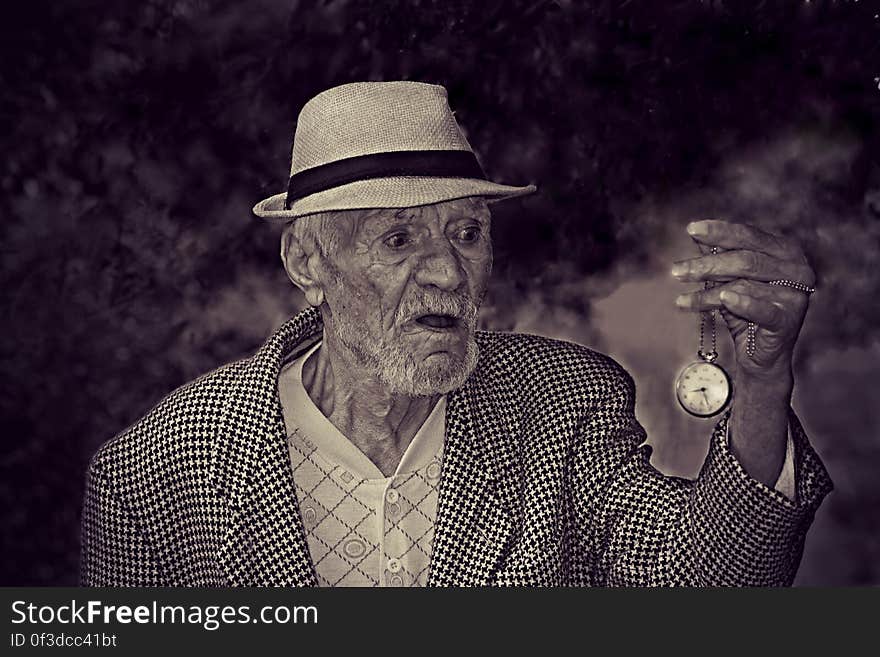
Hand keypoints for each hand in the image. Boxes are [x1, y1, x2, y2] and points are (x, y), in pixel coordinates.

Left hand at [671, 219, 814, 380]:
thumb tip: (696, 232)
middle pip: (745, 260)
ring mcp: (795, 295)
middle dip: (707, 265)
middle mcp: (796, 269)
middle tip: (677, 271)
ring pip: (744, 286)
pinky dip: (741, 304)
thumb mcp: (728, 280)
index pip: (749, 236)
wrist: (759, 355)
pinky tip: (722, 298)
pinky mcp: (788, 320)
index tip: (691, 229)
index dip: (720, 232)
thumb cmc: (744, 312)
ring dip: (707, 293)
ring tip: (681, 299)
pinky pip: (761, 309)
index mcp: (785, 251)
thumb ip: (717, 256)